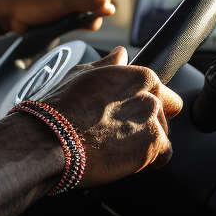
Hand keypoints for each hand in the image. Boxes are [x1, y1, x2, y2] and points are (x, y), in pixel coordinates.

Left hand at [0, 0, 116, 33]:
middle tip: (108, 9)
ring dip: (93, 18)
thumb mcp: (65, 1)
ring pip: (88, 11)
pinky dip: (83, 24)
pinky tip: (83, 27)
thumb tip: (110, 3)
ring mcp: (67, 5)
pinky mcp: (61, 18)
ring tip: (92, 22)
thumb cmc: (36, 1)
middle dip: (104, 2)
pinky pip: (78, 22)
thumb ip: (88, 3)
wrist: (10, 15)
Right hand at [44, 47, 182, 185]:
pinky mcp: (152, 146)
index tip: (131, 113)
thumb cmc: (61, 106)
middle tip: (120, 133)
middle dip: (146, 123)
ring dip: (145, 142)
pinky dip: (149, 160)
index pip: (160, 89)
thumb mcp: (82, 74)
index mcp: (138, 76)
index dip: (144, 103)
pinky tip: (128, 160)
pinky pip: (163, 156)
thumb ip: (109, 64)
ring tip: (116, 147)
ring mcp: (153, 121)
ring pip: (161, 134)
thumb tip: (121, 54)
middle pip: (163, 113)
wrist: (51, 138)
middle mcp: (150, 96)